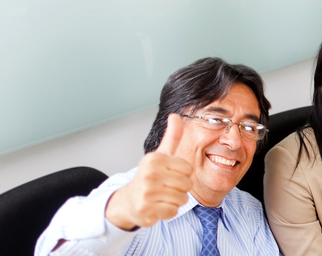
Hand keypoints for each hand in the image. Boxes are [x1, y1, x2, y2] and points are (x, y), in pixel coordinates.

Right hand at [106, 114, 192, 229]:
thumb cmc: (150, 176)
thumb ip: (172, 136)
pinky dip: (168, 211)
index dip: (183, 174)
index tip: (169, 174)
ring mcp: (146, 191)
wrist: (129, 200)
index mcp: (155, 158)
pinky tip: (157, 206)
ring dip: (175, 200)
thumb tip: (176, 116)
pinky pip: (173, 211)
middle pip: (187, 184)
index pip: (188, 169)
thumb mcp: (161, 155)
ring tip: (161, 196)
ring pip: (182, 199)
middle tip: (165, 187)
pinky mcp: (146, 208)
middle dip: (180, 188)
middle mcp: (149, 173)